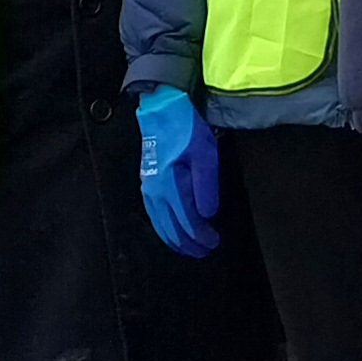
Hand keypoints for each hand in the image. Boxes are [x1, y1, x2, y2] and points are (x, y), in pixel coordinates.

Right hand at [134, 85, 220, 257]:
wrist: (160, 109)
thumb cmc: (185, 129)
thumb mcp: (205, 154)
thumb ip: (206, 187)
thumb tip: (207, 215)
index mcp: (171, 188)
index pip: (188, 223)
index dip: (202, 236)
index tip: (215, 242)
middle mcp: (156, 194)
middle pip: (172, 229)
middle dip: (189, 244)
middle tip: (204, 251)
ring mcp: (148, 189)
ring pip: (161, 225)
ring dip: (175, 240)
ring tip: (188, 248)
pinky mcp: (146, 183)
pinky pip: (154, 215)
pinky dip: (164, 228)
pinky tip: (170, 230)